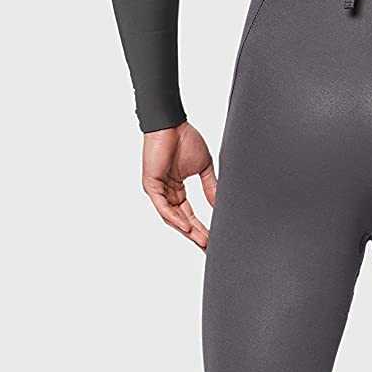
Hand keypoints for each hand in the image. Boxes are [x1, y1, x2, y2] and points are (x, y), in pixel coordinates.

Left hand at [141, 122, 216, 247]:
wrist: (172, 123)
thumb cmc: (185, 139)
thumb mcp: (203, 168)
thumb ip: (211, 187)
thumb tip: (220, 204)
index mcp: (177, 189)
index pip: (190, 214)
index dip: (202, 228)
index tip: (214, 239)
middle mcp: (167, 192)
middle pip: (182, 220)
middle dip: (196, 235)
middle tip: (209, 248)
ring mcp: (158, 190)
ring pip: (172, 217)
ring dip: (187, 230)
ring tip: (202, 241)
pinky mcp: (151, 185)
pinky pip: (163, 207)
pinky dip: (175, 218)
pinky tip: (187, 227)